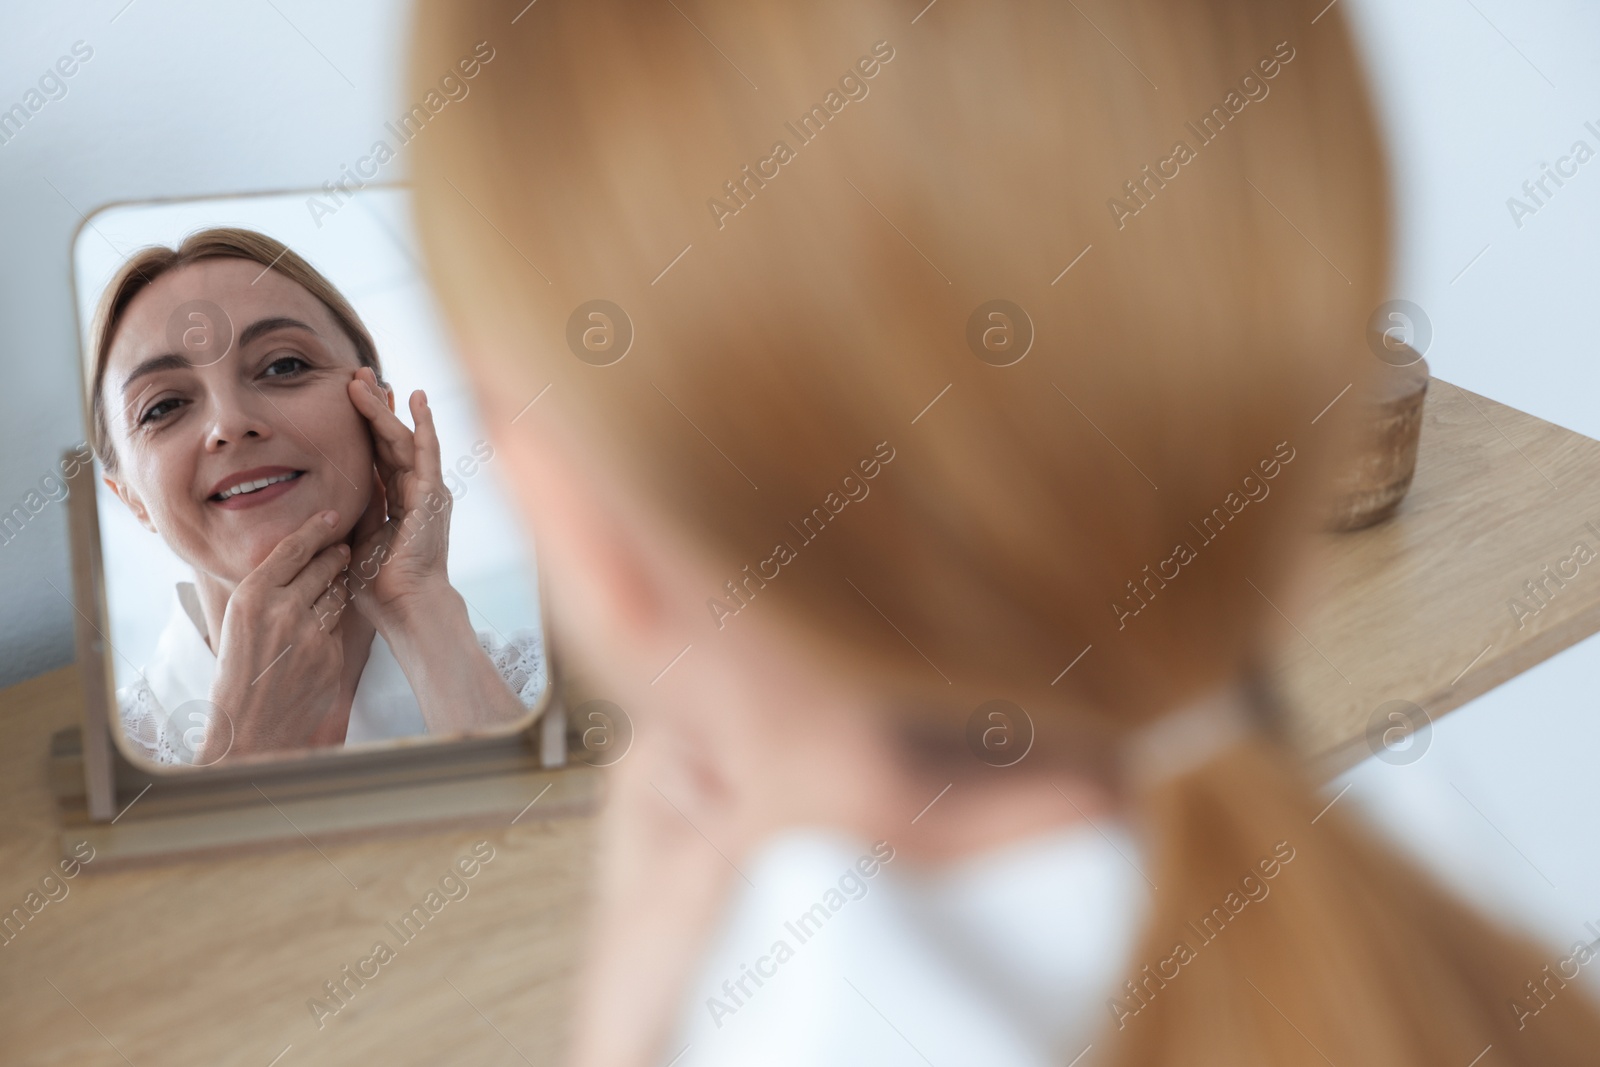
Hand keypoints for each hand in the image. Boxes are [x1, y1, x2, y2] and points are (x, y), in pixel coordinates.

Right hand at [205, 510, 353, 760]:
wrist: (249, 728)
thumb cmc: (239, 674)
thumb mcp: (238, 622)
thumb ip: (264, 591)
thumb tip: (291, 560)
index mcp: (251, 596)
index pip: (293, 549)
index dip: (316, 529)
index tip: (332, 516)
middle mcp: (281, 610)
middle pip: (322, 567)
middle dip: (335, 556)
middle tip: (342, 548)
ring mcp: (309, 633)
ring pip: (337, 594)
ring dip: (337, 589)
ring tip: (334, 584)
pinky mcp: (330, 655)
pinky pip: (340, 627)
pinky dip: (334, 625)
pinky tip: (322, 632)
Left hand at [343, 367, 454, 635]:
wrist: (406, 607)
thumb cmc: (380, 585)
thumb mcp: (356, 539)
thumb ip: (354, 511)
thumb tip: (332, 490)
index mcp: (395, 503)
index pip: (377, 455)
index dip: (363, 427)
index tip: (350, 398)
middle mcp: (414, 492)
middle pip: (390, 440)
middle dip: (373, 407)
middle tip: (357, 375)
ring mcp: (426, 492)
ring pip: (402, 439)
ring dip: (385, 409)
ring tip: (369, 379)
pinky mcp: (432, 495)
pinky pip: (426, 452)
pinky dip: (424, 425)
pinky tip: (419, 400)